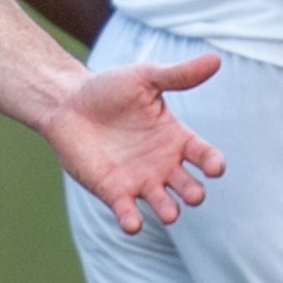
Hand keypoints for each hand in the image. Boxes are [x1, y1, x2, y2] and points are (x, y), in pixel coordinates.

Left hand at [42, 54, 224, 233]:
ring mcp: (140, 180)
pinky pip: (128, 212)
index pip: (204, 156)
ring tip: (168, 212)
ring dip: (168, 211)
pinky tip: (132, 223)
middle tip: (191, 192)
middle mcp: (164, 164)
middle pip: (189, 187)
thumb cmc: (108, 89)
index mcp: (176, 138)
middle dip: (193, 193)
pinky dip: (132, 221)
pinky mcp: (113, 191)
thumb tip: (216, 59)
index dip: (213, 163)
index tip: (215, 167)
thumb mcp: (144, 78)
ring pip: (164, 204)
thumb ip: (178, 74)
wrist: (66, 102)